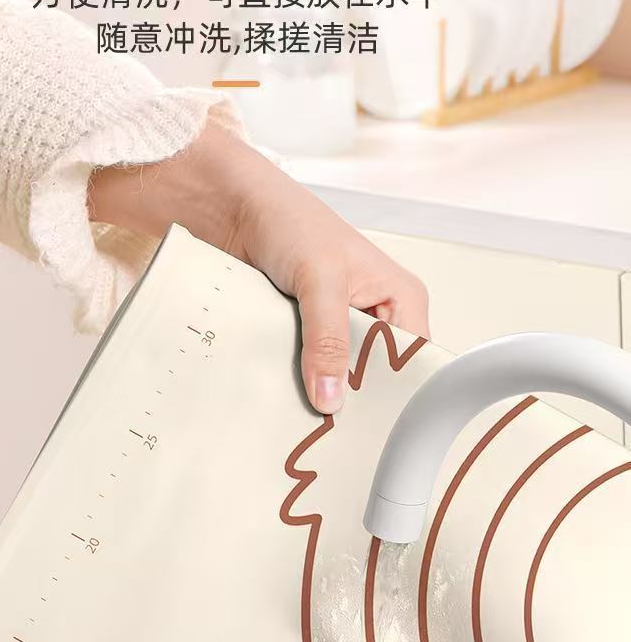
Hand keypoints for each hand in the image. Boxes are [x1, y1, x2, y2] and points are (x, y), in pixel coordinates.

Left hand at [90, 120, 428, 414]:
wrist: (229, 208)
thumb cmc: (288, 219)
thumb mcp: (320, 279)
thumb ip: (328, 338)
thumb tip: (332, 396)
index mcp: (400, 299)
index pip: (412, 364)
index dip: (393, 396)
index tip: (369, 430)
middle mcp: (374, 318)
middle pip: (374, 378)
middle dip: (352, 401)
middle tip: (332, 434)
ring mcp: (335, 330)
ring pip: (336, 379)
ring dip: (317, 394)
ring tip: (304, 425)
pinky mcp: (301, 337)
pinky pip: (304, 372)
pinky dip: (293, 385)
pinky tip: (282, 404)